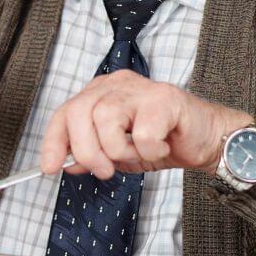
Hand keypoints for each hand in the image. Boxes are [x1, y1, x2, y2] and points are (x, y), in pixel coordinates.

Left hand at [38, 70, 252, 178]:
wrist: (206, 140)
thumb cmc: (163, 141)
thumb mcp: (118, 153)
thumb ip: (92, 154)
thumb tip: (65, 163)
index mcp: (100, 93)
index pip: (64, 112)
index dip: (53, 141)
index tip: (50, 167)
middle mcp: (116, 85)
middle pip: (80, 112)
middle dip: (87, 150)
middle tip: (104, 170)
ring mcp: (140, 88)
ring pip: (106, 119)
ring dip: (120, 150)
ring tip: (139, 153)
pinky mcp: (165, 98)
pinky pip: (142, 133)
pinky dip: (149, 151)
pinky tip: (161, 147)